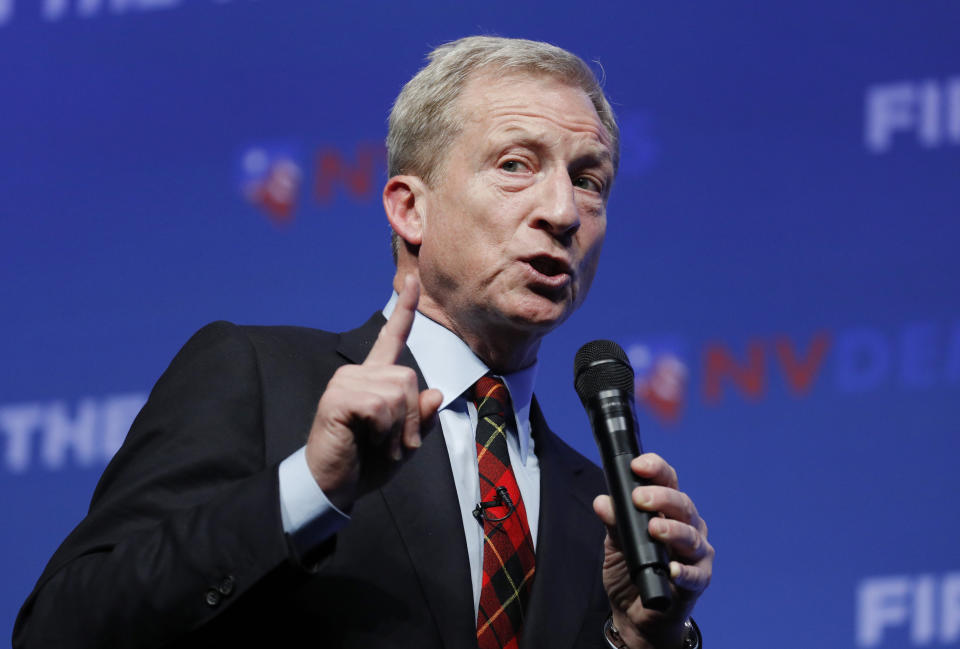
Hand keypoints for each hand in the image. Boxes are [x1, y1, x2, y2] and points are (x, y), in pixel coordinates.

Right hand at [304, 275, 442, 511]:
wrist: (333, 485)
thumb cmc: (366, 463)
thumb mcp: (404, 443)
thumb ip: (421, 419)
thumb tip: (435, 393)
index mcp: (374, 378)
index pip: (392, 338)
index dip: (405, 310)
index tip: (412, 279)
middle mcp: (358, 373)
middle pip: (409, 378)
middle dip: (409, 419)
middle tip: (390, 445)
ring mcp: (345, 382)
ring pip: (398, 393)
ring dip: (397, 429)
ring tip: (377, 445)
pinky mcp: (338, 397)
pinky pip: (380, 406)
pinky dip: (383, 431)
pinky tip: (364, 439)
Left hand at [593, 453, 712, 648]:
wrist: (635, 614)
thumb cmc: (630, 572)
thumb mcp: (616, 544)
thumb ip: (614, 522)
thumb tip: (603, 501)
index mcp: (668, 511)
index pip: (668, 482)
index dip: (656, 469)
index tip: (638, 465)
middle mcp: (687, 527)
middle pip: (682, 505)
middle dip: (661, 497)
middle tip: (640, 497)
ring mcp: (696, 554)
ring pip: (692, 536)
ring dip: (674, 530)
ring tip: (655, 528)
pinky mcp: (698, 581)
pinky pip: (695, 575)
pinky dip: (684, 572)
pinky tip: (673, 570)